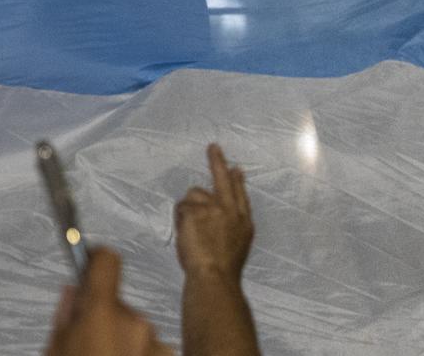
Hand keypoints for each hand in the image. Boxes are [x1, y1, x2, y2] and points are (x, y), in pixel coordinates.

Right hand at [45, 248, 173, 355]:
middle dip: (103, 314)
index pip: (106, 259)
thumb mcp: (57, 345)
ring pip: (133, 325)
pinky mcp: (166, 354)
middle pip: (117, 300)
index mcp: (103, 311)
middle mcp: (135, 322)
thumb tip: (73, 292)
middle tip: (87, 338)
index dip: (94, 257)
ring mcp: (155, 341)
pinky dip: (136, 351)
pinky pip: (148, 344)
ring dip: (120, 335)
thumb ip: (66, 311)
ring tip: (104, 354)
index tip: (88, 257)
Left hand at [175, 143, 252, 282]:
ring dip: (189, 208)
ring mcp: (213, 208)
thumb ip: (229, 225)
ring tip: (192, 231)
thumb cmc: (223, 267)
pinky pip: (181, 207)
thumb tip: (219, 210)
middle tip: (213, 147)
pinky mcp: (195, 210)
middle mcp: (230, 210)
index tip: (237, 168)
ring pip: (193, 195)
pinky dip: (180, 218)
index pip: (241, 194)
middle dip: (218, 161)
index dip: (238, 181)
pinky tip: (186, 233)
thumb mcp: (236, 244)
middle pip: (223, 180)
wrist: (215, 275)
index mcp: (244, 222)